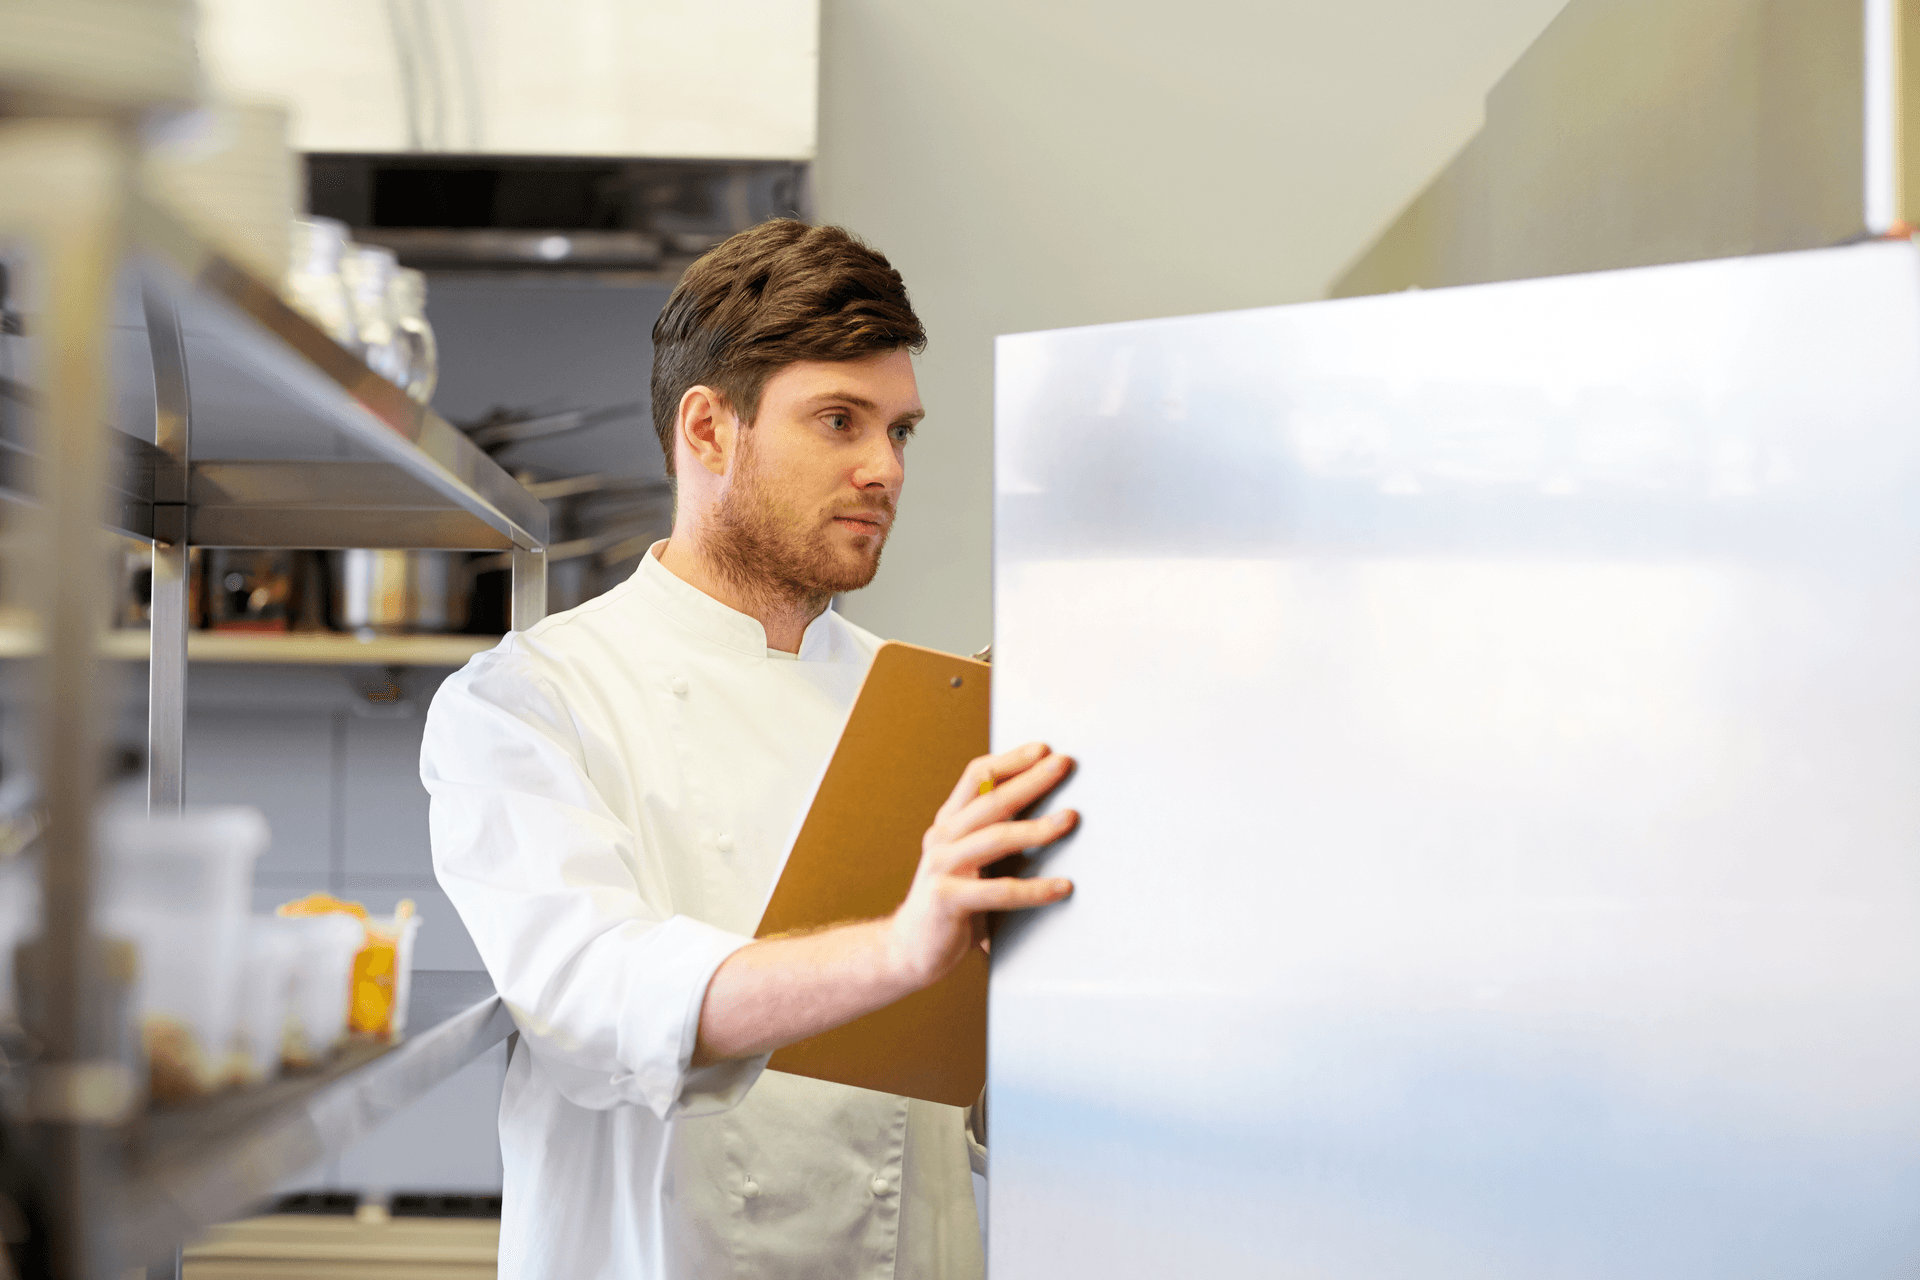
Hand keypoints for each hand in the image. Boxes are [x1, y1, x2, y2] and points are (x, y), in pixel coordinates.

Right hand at [884, 742, 1077, 987]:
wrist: (909, 949)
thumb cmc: (952, 904)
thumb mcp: (971, 862)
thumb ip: (996, 837)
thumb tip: (1052, 813)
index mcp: (949, 823)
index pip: (977, 775)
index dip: (1011, 760)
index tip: (1043, 750)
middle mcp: (943, 838)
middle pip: (991, 799)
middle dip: (1030, 780)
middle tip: (1062, 765)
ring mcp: (942, 866)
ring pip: (995, 838)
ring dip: (1036, 828)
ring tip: (1069, 820)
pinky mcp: (947, 899)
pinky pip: (998, 891)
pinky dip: (1034, 889)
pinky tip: (1062, 887)